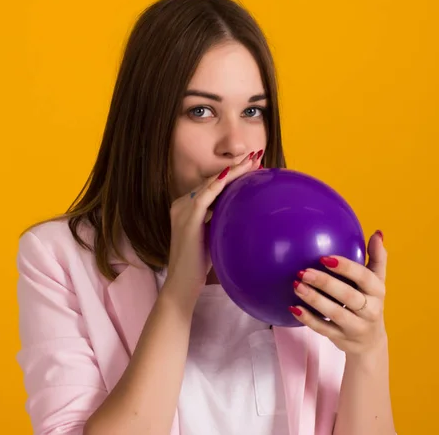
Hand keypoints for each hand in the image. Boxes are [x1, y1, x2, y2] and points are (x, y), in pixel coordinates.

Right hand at [164, 150, 262, 308]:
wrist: (182, 283)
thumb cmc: (200, 264)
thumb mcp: (214, 236)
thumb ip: (223, 220)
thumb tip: (246, 212)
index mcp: (188, 207)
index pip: (214, 184)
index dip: (233, 173)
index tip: (253, 165)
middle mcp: (182, 204)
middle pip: (213, 180)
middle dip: (236, 167)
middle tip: (256, 155)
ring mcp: (183, 209)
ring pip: (211, 183)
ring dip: (233, 170)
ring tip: (251, 160)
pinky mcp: (187, 218)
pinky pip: (205, 196)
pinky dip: (219, 183)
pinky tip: (233, 174)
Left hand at [289, 230, 387, 355]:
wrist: (371, 342)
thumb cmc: (370, 302)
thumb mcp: (377, 281)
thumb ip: (377, 257)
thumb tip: (377, 233)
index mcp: (377, 291)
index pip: (364, 277)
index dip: (346, 267)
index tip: (325, 257)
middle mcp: (370, 310)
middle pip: (348, 296)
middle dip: (325, 283)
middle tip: (303, 271)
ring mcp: (355, 327)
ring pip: (334, 313)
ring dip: (314, 299)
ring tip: (296, 286)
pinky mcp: (341, 339)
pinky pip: (323, 329)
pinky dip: (308, 319)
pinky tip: (293, 307)